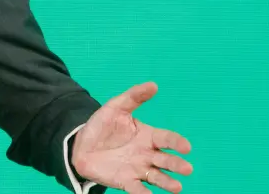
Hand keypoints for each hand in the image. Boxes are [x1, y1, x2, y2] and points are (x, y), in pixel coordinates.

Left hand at [71, 82, 192, 192]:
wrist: (81, 145)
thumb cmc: (102, 126)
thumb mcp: (115, 107)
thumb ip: (134, 96)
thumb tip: (153, 85)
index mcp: (148, 136)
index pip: (167, 139)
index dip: (177, 142)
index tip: (186, 147)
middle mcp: (148, 154)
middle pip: (166, 160)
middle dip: (177, 164)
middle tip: (187, 169)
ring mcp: (138, 169)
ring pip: (157, 177)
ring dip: (167, 182)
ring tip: (177, 187)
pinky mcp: (126, 181)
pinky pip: (137, 189)